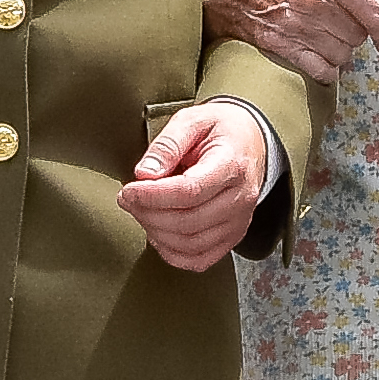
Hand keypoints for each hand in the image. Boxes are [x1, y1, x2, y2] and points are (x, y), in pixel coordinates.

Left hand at [119, 96, 275, 267]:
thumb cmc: (220, 129)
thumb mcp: (192, 120)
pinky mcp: (232, 236)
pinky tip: (158, 235)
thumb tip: (145, 173)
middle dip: (148, 214)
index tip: (128, 190)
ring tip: (141, 212)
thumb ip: (167, 144)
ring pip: (192, 244)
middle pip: (188, 222)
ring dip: (157, 233)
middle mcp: (241, 198)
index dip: (153, 196)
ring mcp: (239, 221)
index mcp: (232, 165)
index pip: (190, 192)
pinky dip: (174, 254)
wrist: (250, 141)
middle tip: (128, 199)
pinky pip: (201, 259)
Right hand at [204, 0, 378, 77]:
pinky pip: (321, 70)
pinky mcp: (279, 44)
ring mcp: (296, 22)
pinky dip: (322, 68)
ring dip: (336, 53)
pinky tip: (310, 54)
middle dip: (352, 36)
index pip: (376, 12)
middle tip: (333, 26)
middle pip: (358, 37)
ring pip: (342, 56)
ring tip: (317, 37)